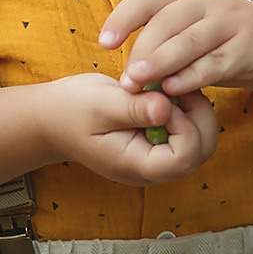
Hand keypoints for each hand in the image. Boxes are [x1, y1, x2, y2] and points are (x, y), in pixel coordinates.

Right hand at [36, 72, 219, 186]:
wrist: (51, 118)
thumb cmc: (70, 110)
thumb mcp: (100, 104)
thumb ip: (134, 109)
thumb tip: (167, 108)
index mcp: (137, 165)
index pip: (184, 158)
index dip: (186, 127)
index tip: (165, 99)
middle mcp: (152, 167)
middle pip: (201, 151)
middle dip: (199, 116)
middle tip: (178, 87)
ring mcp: (157, 156)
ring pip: (200, 140)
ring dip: (194, 110)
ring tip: (170, 86)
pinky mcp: (158, 141)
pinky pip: (187, 130)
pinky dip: (186, 107)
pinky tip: (166, 89)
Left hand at [98, 0, 252, 100]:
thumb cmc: (236, 47)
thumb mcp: (200, 42)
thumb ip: (170, 52)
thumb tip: (130, 76)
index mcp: (190, 2)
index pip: (148, 1)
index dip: (123, 19)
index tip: (103, 43)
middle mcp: (209, 6)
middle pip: (166, 20)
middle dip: (141, 49)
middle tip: (124, 79)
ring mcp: (231, 24)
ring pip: (190, 40)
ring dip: (161, 61)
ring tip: (139, 82)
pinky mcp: (250, 47)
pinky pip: (217, 62)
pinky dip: (194, 75)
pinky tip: (176, 90)